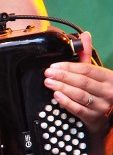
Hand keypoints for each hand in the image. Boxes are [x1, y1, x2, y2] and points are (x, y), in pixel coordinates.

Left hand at [44, 31, 112, 154]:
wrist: (105, 119)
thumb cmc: (97, 92)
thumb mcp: (95, 74)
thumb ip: (87, 55)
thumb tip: (85, 35)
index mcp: (109, 78)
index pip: (87, 70)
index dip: (69, 67)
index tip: (54, 65)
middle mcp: (108, 92)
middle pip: (82, 81)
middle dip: (63, 76)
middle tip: (48, 73)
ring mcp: (102, 106)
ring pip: (79, 95)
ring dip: (62, 87)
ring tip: (48, 82)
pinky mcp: (94, 118)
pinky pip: (78, 109)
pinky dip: (66, 101)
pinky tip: (56, 95)